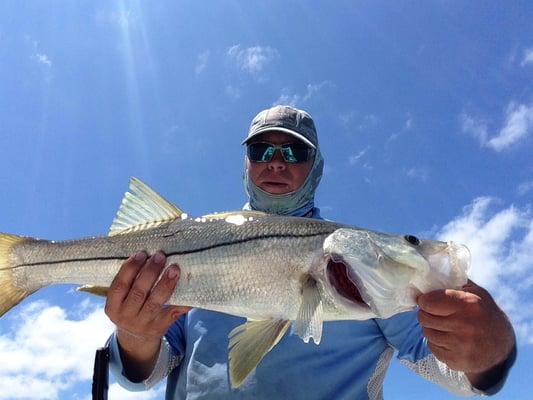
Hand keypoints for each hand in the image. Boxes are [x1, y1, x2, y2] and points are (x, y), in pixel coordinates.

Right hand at [105, 251, 190, 380]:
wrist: (137, 339)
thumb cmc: (131, 308)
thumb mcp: (122, 300)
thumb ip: (129, 281)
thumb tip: (147, 254)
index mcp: (113, 307)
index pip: (119, 286)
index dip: (130, 269)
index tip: (142, 254)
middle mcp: (126, 317)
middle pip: (138, 292)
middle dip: (150, 272)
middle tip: (160, 256)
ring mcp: (143, 324)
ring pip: (155, 302)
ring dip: (165, 283)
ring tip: (174, 268)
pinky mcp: (159, 328)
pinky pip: (173, 313)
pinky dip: (182, 301)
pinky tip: (190, 290)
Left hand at [417, 280, 514, 387]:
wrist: (500, 345)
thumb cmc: (482, 312)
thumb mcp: (474, 292)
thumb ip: (452, 282)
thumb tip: (424, 276)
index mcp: (469, 304)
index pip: (428, 301)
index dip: (424, 300)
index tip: (426, 300)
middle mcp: (465, 325)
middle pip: (424, 317)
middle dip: (426, 313)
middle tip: (434, 313)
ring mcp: (461, 345)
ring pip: (426, 332)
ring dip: (430, 328)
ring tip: (443, 325)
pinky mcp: (456, 361)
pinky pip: (432, 347)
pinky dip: (436, 342)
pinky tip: (448, 339)